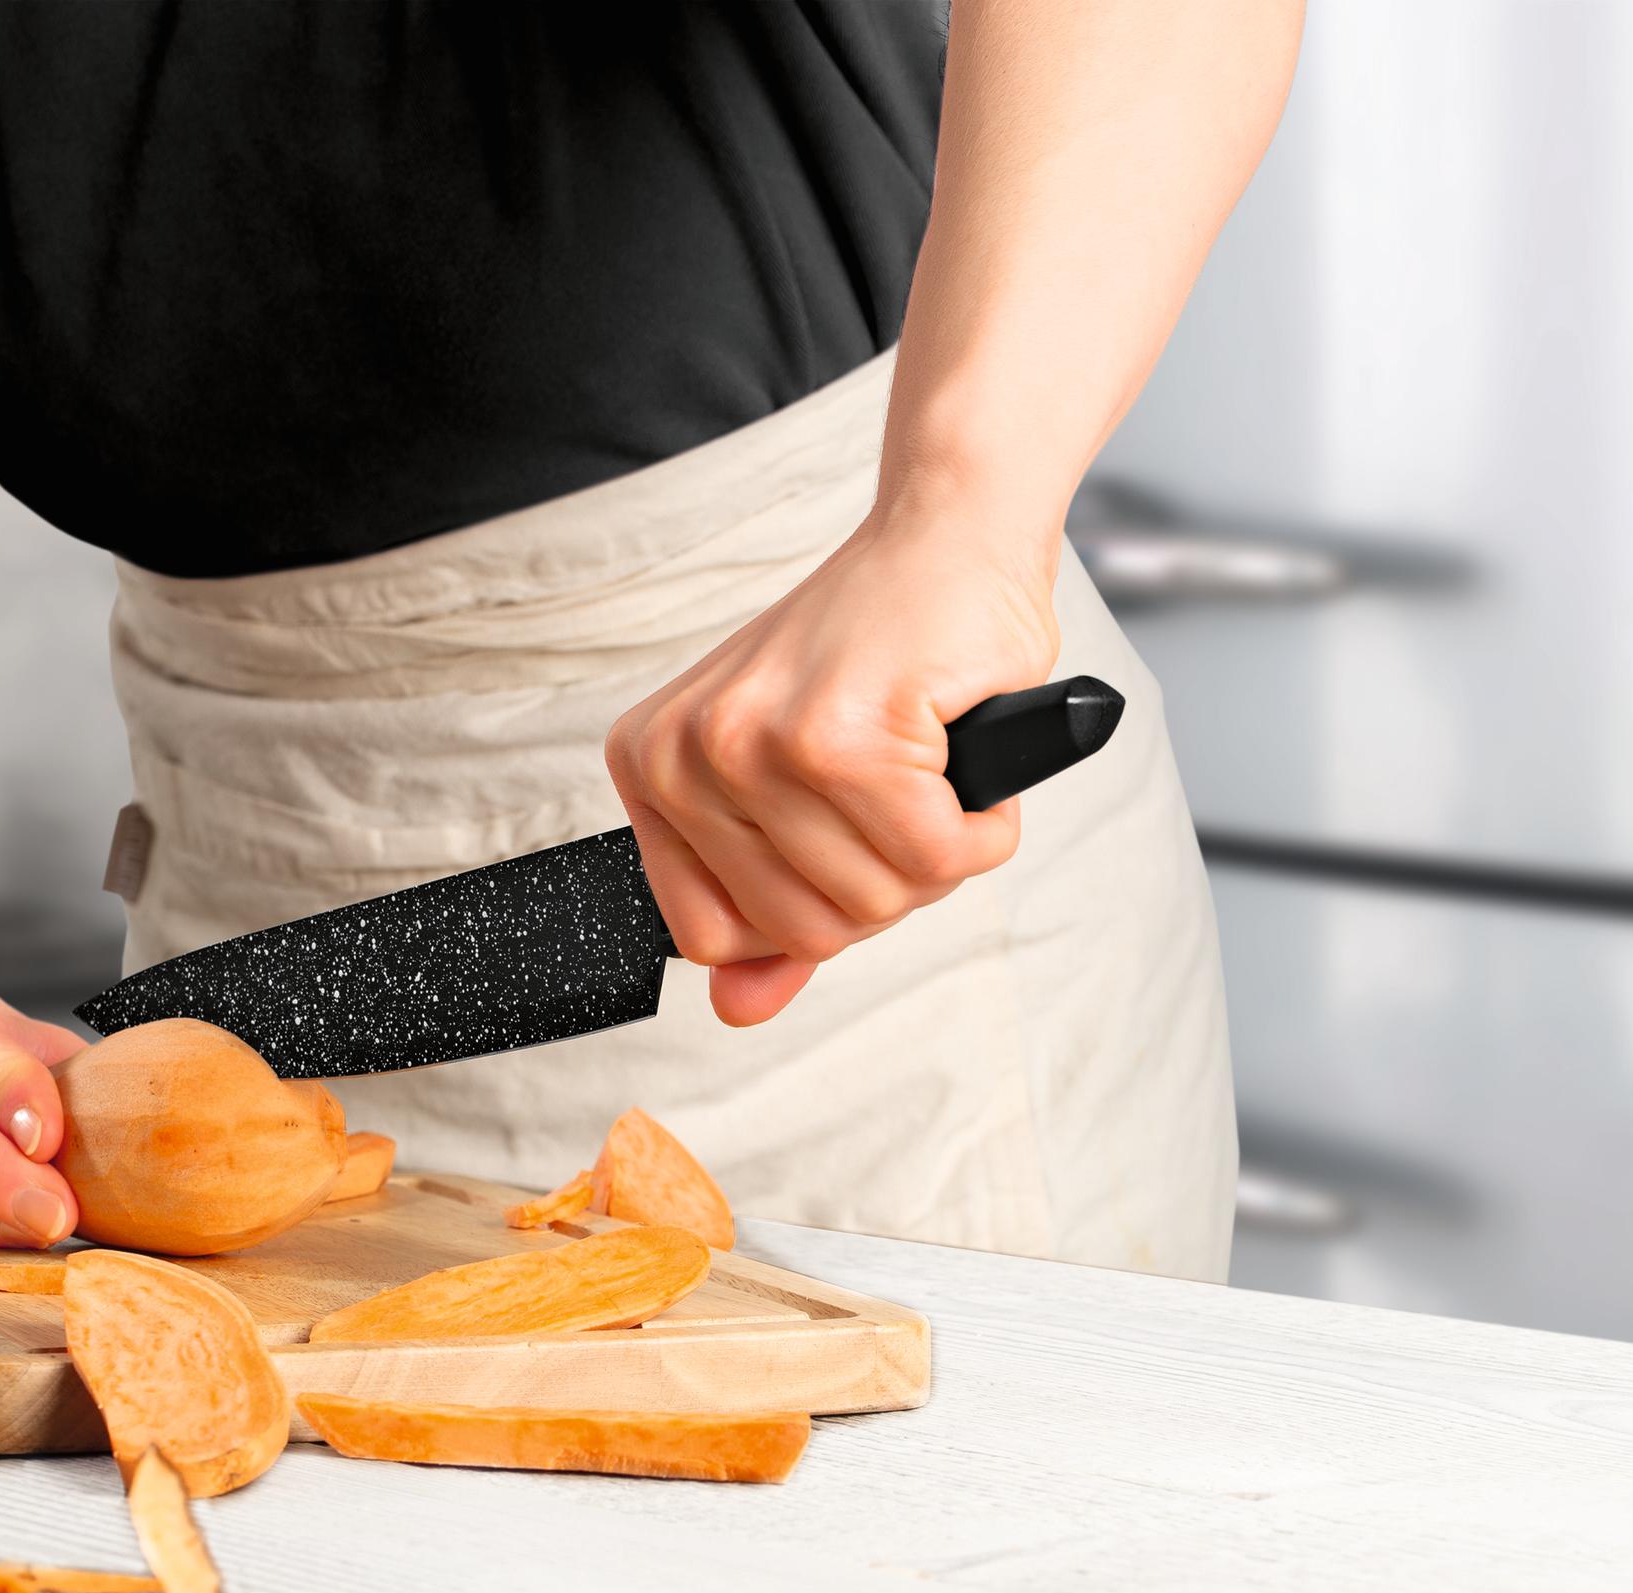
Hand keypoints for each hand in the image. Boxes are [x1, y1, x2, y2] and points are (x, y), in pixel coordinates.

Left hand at [604, 514, 1061, 1025]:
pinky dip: (982, 828)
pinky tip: (966, 758)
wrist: (946, 538)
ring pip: (875, 900)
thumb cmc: (876, 656)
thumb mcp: (796, 785)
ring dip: (940, 854)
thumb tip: (737, 1013)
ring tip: (934, 769)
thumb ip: (766, 908)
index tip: (840, 840)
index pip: (711, 938)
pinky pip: (938, 856)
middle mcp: (689, 754)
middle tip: (905, 794)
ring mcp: (764, 742)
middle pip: (804, 929)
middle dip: (886, 885)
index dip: (804, 913)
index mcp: (651, 766)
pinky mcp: (852, 730)